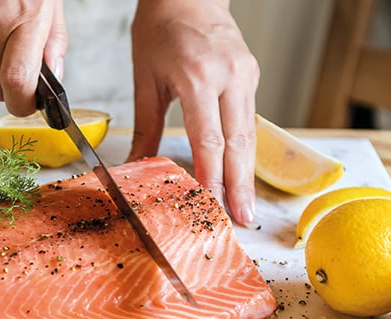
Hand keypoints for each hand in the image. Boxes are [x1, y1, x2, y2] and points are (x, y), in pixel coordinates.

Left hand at [128, 0, 259, 228]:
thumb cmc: (161, 28)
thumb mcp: (146, 78)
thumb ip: (146, 126)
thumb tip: (138, 165)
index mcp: (199, 76)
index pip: (210, 139)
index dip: (212, 176)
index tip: (213, 205)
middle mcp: (230, 76)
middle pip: (239, 143)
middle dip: (240, 186)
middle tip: (243, 219)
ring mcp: (246, 76)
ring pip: (249, 135)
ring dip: (246, 173)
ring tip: (245, 206)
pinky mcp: (251, 76)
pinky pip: (249, 119)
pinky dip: (244, 150)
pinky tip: (240, 173)